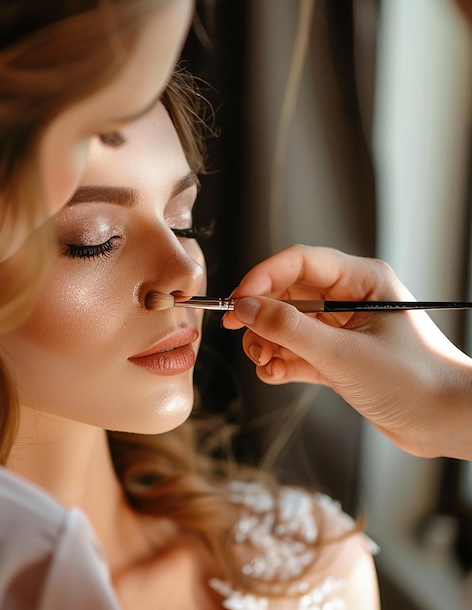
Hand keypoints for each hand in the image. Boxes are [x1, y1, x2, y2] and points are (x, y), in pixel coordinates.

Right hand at [222, 245, 471, 458]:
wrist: (448, 423)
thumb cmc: (414, 381)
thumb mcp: (343, 353)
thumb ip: (290, 329)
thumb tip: (245, 308)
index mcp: (360, 281)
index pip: (300, 263)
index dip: (263, 277)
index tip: (238, 299)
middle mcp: (348, 300)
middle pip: (288, 294)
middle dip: (261, 314)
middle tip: (238, 331)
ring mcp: (341, 330)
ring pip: (288, 324)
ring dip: (268, 341)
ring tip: (263, 361)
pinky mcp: (336, 358)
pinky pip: (296, 351)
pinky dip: (280, 362)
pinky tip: (274, 374)